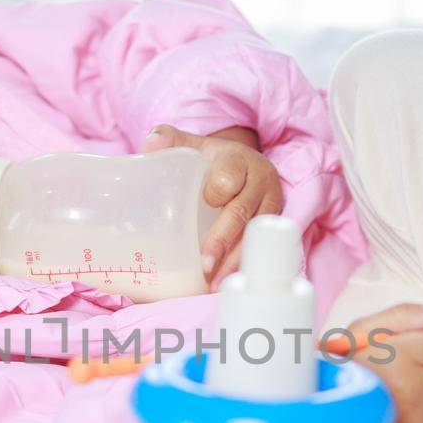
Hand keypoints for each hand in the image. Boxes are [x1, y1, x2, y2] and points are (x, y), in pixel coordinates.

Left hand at [140, 123, 282, 288]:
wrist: (245, 164)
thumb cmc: (212, 160)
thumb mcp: (194, 145)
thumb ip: (171, 140)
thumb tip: (149, 146)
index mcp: (239, 160)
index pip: (229, 176)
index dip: (218, 191)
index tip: (206, 202)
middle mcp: (261, 181)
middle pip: (242, 212)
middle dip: (223, 240)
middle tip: (205, 263)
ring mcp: (271, 204)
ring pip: (254, 234)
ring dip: (235, 261)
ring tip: (214, 282)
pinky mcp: (273, 223)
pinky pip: (261, 246)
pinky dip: (244, 265)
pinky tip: (228, 281)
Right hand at [343, 303, 422, 422]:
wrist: (322, 418)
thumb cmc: (340, 373)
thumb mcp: (360, 334)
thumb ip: (400, 316)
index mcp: (396, 358)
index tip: (422, 349)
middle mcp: (410, 390)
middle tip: (414, 372)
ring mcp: (415, 420)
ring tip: (409, 395)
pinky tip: (412, 415)